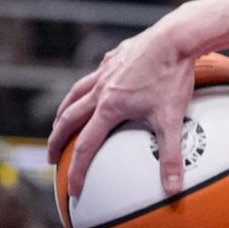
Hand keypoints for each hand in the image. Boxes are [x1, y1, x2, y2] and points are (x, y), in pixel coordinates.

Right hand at [49, 31, 197, 196]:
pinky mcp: (115, 57)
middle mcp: (101, 90)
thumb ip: (171, 156)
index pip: (87, 146)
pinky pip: (95, 74)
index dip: (78, 170)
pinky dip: (88, 86)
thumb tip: (174, 189)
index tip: (74, 189)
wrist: (176, 38)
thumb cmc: (173, 78)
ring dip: (65, 112)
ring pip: (76, 94)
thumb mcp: (173, 120)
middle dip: (58, 142)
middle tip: (52, 158)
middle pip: (69, 120)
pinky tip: (95, 88)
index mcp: (109, 108)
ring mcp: (106, 71)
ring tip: (61, 122)